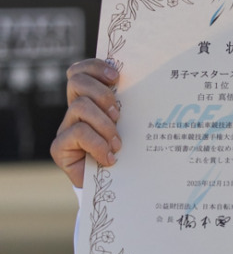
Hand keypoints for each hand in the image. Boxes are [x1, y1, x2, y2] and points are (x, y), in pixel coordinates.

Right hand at [50, 58, 121, 188]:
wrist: (120, 187)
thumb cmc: (131, 152)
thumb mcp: (134, 126)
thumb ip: (133, 106)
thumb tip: (151, 83)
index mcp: (91, 100)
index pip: (80, 71)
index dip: (94, 67)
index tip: (117, 76)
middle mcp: (75, 111)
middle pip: (76, 82)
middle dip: (101, 93)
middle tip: (118, 113)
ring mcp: (65, 129)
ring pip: (80, 107)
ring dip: (104, 124)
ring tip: (118, 142)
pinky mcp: (59, 148)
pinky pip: (77, 133)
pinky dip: (98, 145)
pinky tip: (110, 158)